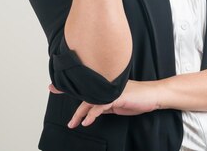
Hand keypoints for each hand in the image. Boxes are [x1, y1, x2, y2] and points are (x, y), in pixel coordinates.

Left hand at [48, 80, 162, 127]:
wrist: (154, 96)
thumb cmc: (138, 99)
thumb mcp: (118, 103)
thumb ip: (105, 105)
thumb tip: (94, 111)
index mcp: (107, 86)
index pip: (87, 86)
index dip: (72, 83)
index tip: (56, 82)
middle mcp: (108, 86)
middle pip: (85, 90)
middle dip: (67, 88)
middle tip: (52, 88)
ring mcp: (112, 91)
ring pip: (91, 100)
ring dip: (79, 113)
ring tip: (72, 123)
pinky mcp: (118, 97)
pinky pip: (101, 106)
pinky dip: (92, 114)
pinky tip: (87, 121)